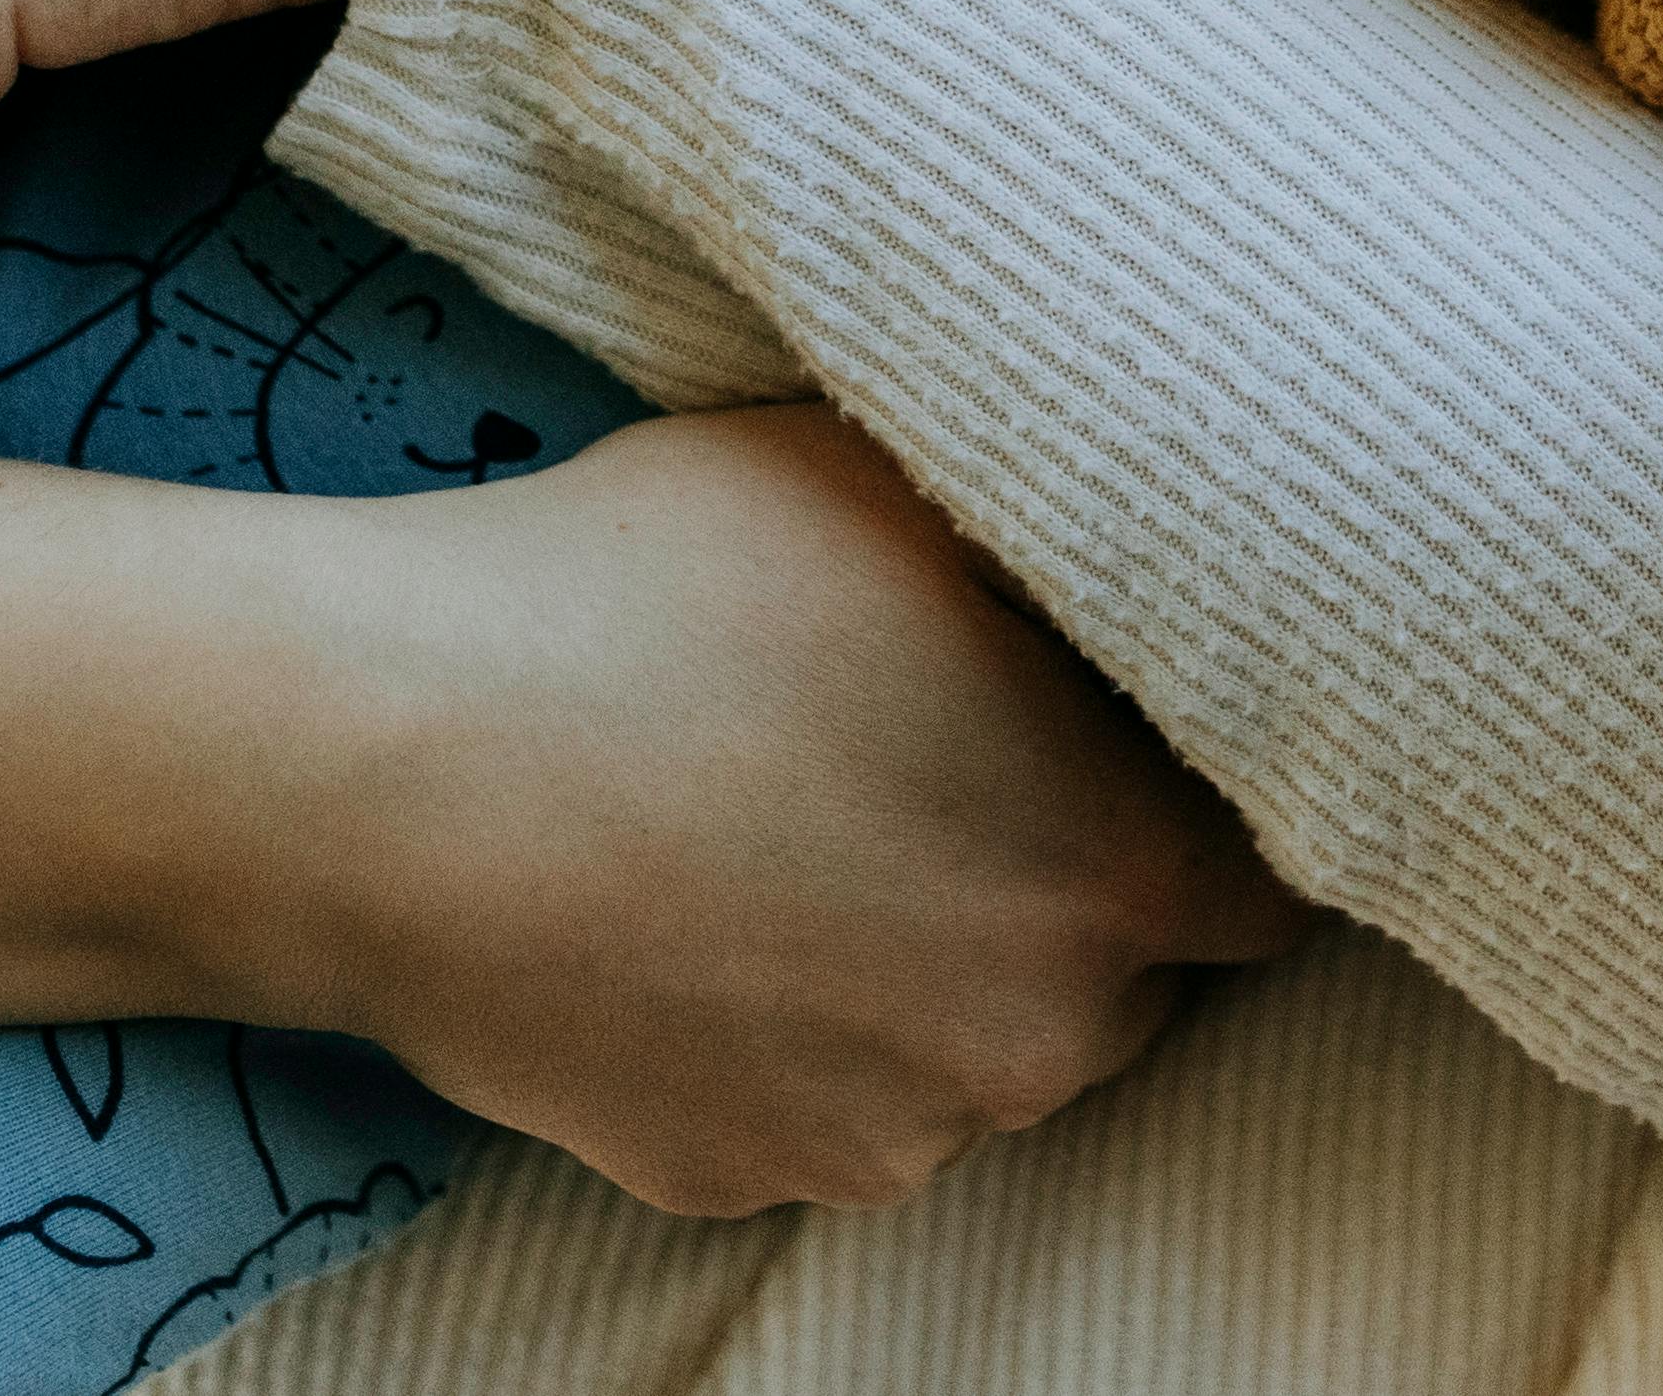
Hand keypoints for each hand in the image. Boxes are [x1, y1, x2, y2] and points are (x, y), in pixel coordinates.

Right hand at [0, 409, 1313, 1217]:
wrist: (386, 757)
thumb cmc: (658, 582)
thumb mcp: (902, 487)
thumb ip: (1061, 549)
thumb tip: (1154, 536)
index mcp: (1115, 872)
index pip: (1276, 888)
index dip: (1224, 808)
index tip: (1160, 746)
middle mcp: (1033, 1038)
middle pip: (1120, 975)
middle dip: (1063, 880)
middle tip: (942, 751)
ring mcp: (878, 1131)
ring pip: (964, 1045)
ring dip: (923, 961)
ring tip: (791, 815)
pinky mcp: (731, 1175)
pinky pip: (816, 1099)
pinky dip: (786, 1025)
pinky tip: (695, 900)